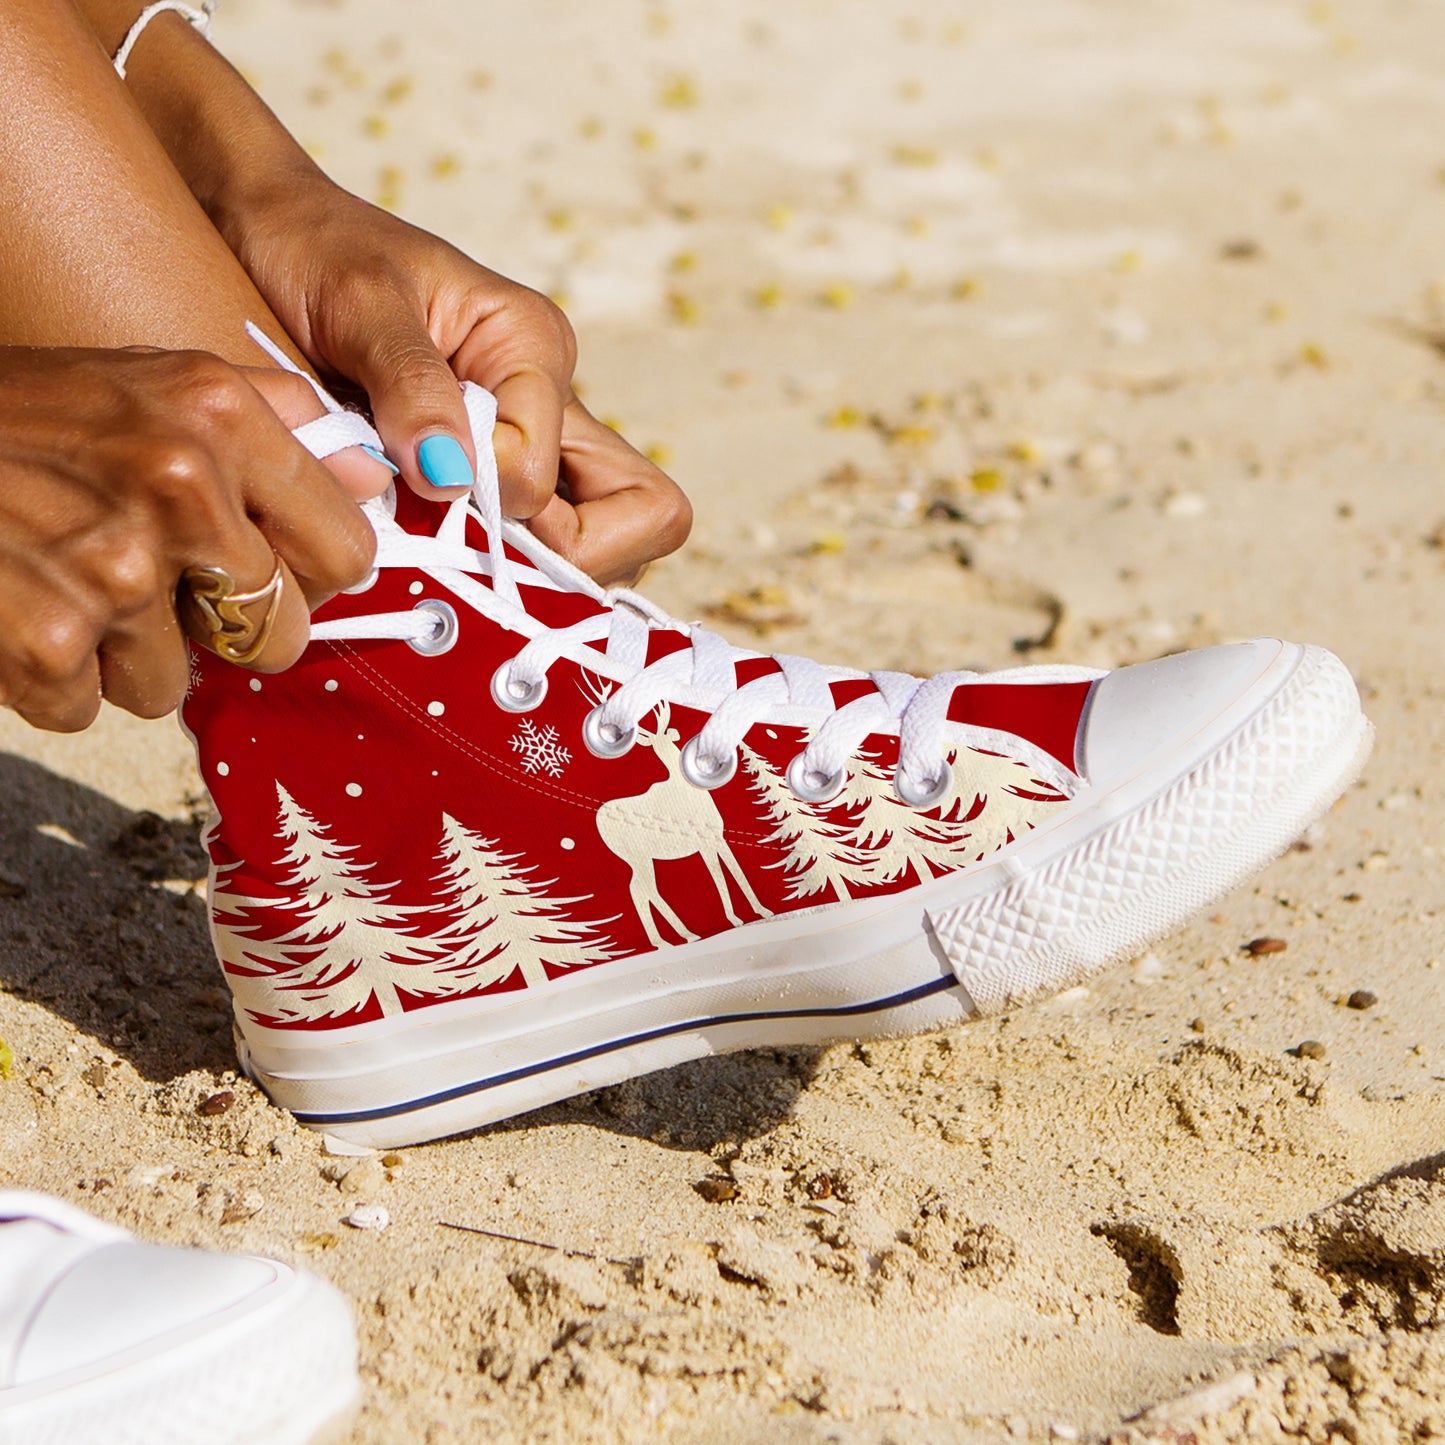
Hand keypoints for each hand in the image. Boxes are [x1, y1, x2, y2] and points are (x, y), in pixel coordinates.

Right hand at [0, 346, 381, 731]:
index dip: (314, 578)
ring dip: (125, 651)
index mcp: (221, 416)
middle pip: (276, 633)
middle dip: (226, 629)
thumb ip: (278, 421)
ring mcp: (113, 570)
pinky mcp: (48, 644)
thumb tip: (379, 477)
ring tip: (66, 578)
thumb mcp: (157, 379)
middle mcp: (179, 486)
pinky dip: (56, 679)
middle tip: (162, 587)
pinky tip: (22, 609)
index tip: (280, 575)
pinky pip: (94, 707)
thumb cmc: (24, 415)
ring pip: (178, 681)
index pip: (346, 550)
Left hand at [226, 178, 691, 584]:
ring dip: (531, 566)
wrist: (269, 232)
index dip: (500, 502)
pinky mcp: (492, 474)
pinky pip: (536, 546)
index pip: (558, 479)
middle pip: (643, 517)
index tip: (429, 485)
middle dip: (567, 557)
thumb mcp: (358, 301)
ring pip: (598, 543)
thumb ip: (412, 386)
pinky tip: (429, 547)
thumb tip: (454, 479)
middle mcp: (551, 405)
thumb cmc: (312, 248)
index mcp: (534, 350)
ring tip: (442, 545)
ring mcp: (530, 445)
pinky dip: (494, 565)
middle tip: (469, 544)